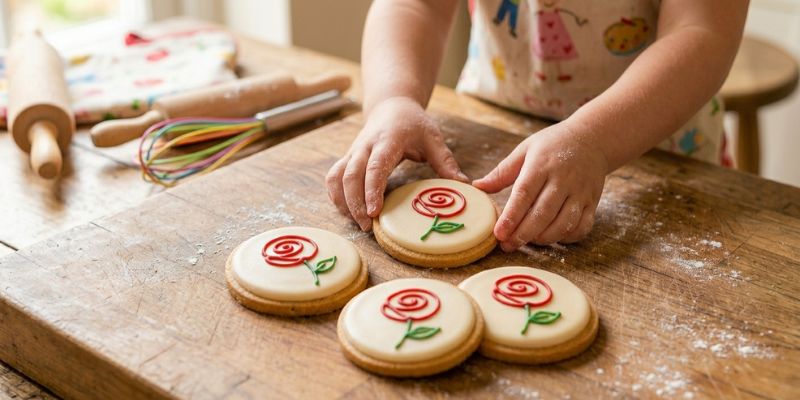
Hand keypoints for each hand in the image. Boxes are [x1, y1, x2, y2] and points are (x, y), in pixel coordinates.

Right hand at [326, 97, 467, 230]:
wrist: (391, 106)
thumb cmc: (413, 124)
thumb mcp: (433, 138)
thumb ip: (446, 162)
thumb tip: (465, 185)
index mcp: (388, 139)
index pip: (375, 166)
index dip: (372, 189)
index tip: (374, 211)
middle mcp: (365, 145)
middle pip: (350, 175)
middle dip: (355, 202)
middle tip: (367, 226)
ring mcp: (353, 152)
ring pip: (337, 177)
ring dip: (343, 202)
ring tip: (358, 223)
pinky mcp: (347, 159)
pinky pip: (333, 178)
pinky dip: (336, 196)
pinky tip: (348, 212)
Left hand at [473, 121, 606, 249]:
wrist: (593, 138)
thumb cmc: (553, 145)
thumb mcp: (525, 150)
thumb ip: (502, 171)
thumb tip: (478, 186)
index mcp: (541, 165)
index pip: (524, 194)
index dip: (511, 217)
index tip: (498, 234)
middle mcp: (562, 180)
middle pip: (543, 213)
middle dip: (524, 234)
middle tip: (507, 246)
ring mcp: (580, 192)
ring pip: (563, 223)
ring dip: (544, 238)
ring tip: (527, 242)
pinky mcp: (592, 202)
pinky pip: (582, 226)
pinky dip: (567, 238)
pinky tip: (552, 238)